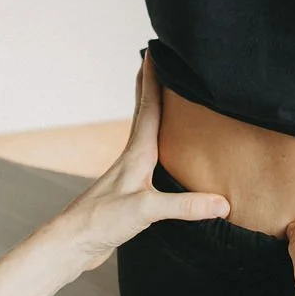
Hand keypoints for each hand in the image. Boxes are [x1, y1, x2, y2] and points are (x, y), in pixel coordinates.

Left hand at [61, 54, 230, 270]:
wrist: (71, 245)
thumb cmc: (101, 222)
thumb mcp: (146, 211)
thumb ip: (183, 205)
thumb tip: (223, 202)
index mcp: (137, 154)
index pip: (149, 107)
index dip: (153, 79)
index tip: (156, 51)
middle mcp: (132, 158)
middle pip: (144, 113)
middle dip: (150, 86)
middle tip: (156, 60)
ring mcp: (129, 174)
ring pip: (145, 133)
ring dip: (152, 111)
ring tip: (163, 96)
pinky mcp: (129, 192)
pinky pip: (148, 156)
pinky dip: (156, 142)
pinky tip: (161, 151)